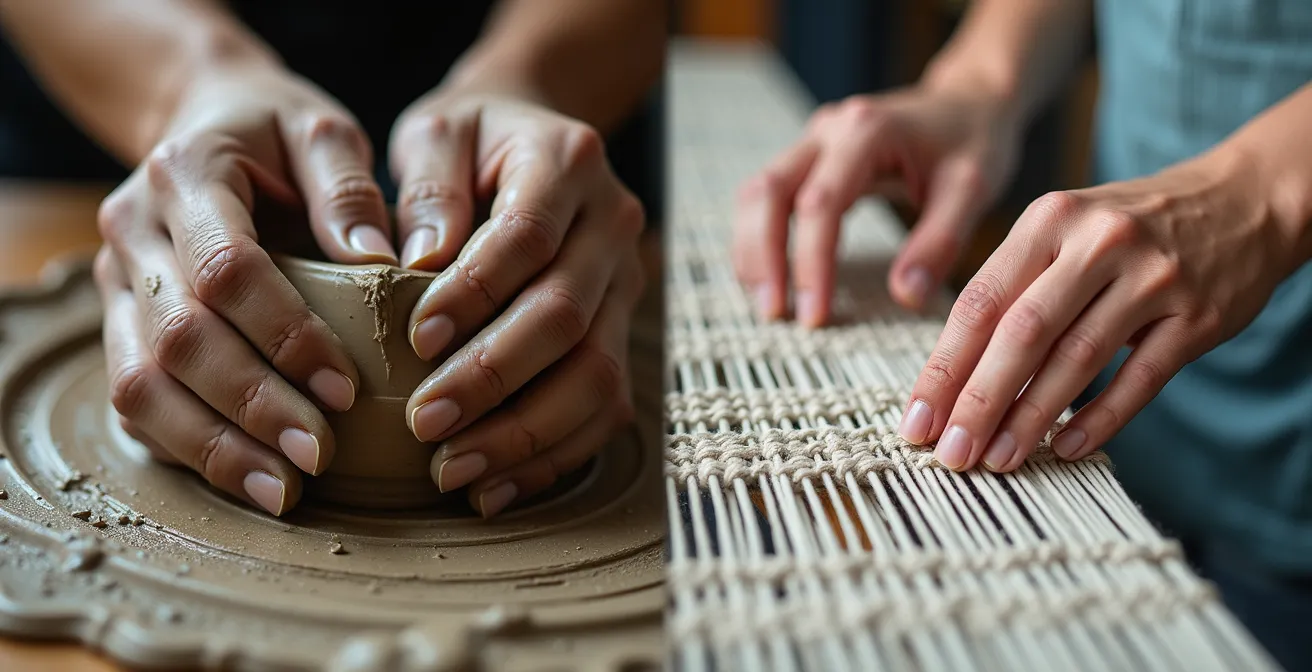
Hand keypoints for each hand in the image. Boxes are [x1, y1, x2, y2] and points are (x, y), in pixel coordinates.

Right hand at [95, 64, 399, 514]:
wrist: (203, 119)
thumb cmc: (277, 133)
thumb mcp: (322, 132)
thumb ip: (348, 186)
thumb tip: (381, 260)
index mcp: (186, 175)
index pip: (227, 270)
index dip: (285, 336)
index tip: (344, 389)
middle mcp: (134, 232)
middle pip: (177, 339)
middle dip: (250, 407)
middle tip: (317, 458)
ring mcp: (116, 283)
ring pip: (139, 383)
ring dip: (212, 447)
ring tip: (284, 492)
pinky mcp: (119, 322)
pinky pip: (135, 400)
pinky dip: (187, 447)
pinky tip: (246, 477)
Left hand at [391, 92, 644, 516]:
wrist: (532, 143)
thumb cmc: (470, 144)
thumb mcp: (437, 132)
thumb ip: (428, 185)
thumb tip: (420, 262)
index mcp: (568, 161)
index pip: (528, 238)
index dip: (476, 294)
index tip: (414, 340)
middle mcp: (611, 225)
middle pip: (567, 318)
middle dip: (494, 379)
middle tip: (424, 423)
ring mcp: (627, 285)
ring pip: (598, 374)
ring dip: (526, 432)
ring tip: (454, 470)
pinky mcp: (623, 333)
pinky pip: (606, 408)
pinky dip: (553, 455)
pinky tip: (495, 486)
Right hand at [733, 86, 1020, 325]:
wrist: (969, 102)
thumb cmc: (974, 142)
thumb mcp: (972, 190)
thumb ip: (939, 242)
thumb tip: (905, 297)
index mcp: (866, 132)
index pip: (820, 205)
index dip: (811, 264)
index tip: (816, 316)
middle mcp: (828, 130)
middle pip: (768, 192)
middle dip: (763, 257)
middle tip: (775, 314)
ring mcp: (813, 141)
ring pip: (758, 193)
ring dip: (752, 249)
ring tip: (767, 303)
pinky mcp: (809, 157)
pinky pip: (768, 196)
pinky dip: (760, 237)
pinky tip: (771, 276)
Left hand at [900, 151, 1298, 470]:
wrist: (1243, 199)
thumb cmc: (1127, 229)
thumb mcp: (1064, 231)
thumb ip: (1012, 289)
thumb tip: (951, 377)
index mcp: (1049, 220)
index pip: (980, 302)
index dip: (944, 367)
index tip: (916, 420)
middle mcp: (1098, 242)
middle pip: (1022, 333)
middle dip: (979, 401)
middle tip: (951, 453)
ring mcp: (1152, 278)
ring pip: (1078, 358)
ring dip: (1032, 418)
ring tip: (998, 460)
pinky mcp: (1198, 315)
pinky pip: (1141, 377)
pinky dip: (1101, 417)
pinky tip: (1066, 448)